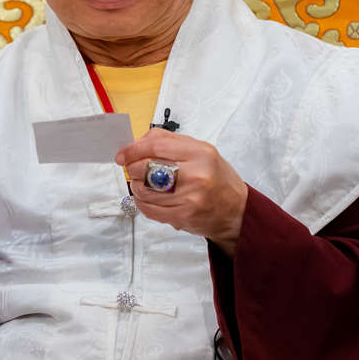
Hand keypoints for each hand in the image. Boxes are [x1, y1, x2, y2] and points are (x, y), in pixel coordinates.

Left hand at [115, 130, 248, 255]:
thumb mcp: (201, 150)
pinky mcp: (181, 217)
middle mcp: (195, 175)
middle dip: (132, 167)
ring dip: (136, 186)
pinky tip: (148, 198)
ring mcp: (188, 198)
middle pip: (145, 168)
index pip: (155, 146)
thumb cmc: (217, 178)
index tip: (122, 154)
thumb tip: (137, 143)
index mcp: (200, 153)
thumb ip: (169, 141)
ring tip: (143, 183)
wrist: (236, 210)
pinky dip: (142, 202)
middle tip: (133, 168)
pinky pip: (149, 209)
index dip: (133, 150)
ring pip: (143, 190)